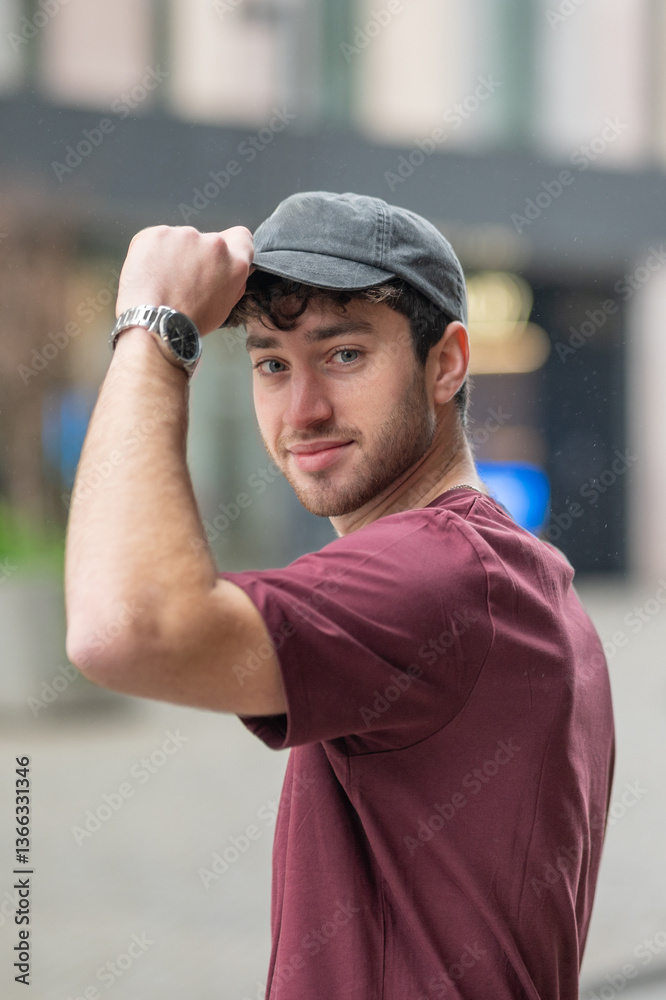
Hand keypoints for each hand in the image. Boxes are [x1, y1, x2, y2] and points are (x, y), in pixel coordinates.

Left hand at [116, 225, 253, 335]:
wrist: (154, 324)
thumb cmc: (186, 323)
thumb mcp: (224, 307)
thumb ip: (232, 281)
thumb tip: (230, 270)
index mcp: (235, 263)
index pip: (241, 237)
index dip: (230, 247)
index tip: (217, 257)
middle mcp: (214, 244)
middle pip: (207, 240)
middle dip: (197, 255)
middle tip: (183, 280)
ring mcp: (185, 235)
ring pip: (180, 239)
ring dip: (174, 254)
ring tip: (164, 281)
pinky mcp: (158, 234)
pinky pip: (156, 238)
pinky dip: (152, 252)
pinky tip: (150, 274)